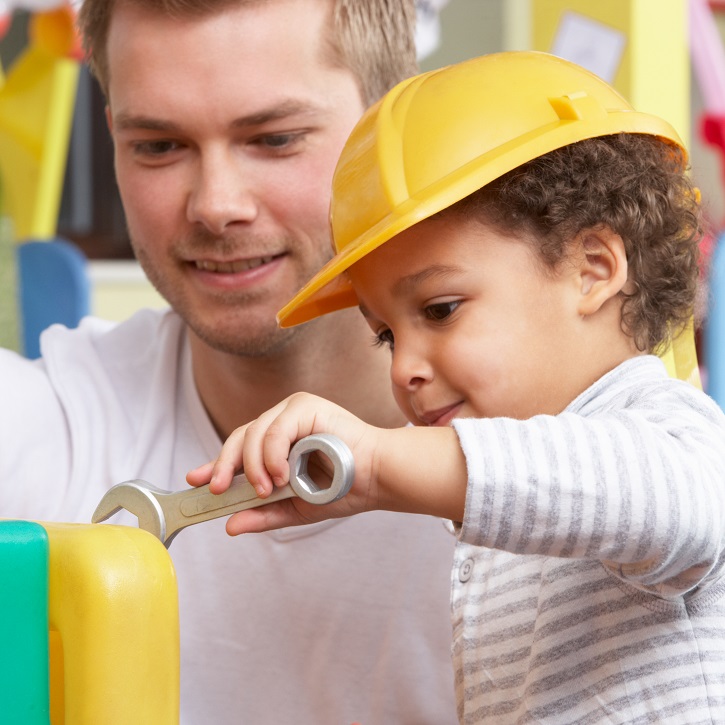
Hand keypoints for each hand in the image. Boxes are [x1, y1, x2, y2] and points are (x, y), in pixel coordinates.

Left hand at [186, 393, 381, 534]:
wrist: (377, 479)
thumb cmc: (344, 489)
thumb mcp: (296, 508)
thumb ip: (264, 514)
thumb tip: (230, 525)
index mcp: (280, 441)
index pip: (240, 448)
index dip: (215, 463)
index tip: (194, 480)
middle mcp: (283, 420)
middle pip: (240, 437)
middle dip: (225, 466)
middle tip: (218, 491)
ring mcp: (293, 410)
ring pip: (253, 433)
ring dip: (253, 466)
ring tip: (266, 489)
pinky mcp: (305, 406)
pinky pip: (275, 429)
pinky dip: (272, 454)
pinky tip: (280, 475)